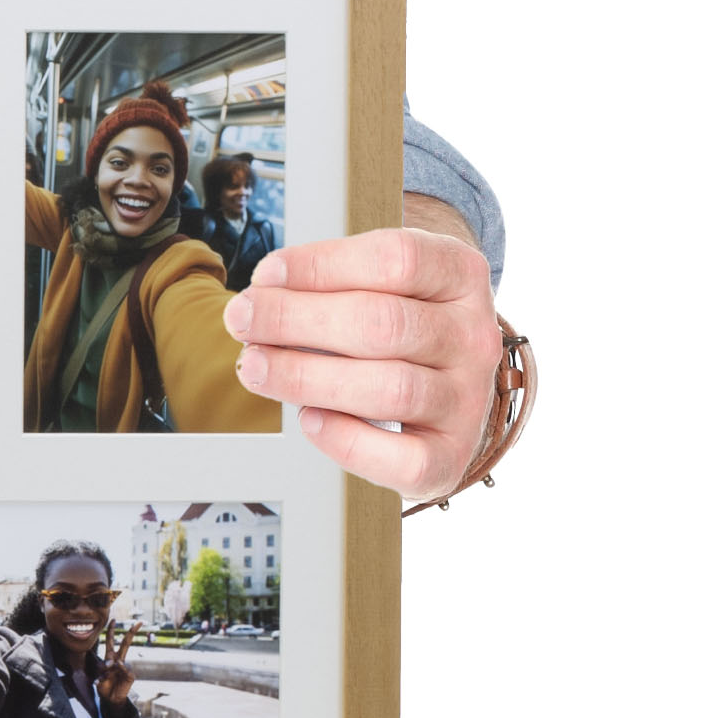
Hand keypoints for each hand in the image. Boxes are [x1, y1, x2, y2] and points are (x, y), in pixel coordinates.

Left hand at [230, 215, 504, 493]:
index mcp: (462, 276)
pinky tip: (310, 420)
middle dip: (298, 320)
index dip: (322, 265)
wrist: (450, 392)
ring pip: (389, 388)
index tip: (266, 274)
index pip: (396, 259)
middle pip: (384, 323)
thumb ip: (334, 285)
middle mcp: (474, 336)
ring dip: (308, 377)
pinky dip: (347, 440)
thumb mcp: (385, 286)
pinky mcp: (451, 455)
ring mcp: (468, 399)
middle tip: (243, 320)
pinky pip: (401, 457)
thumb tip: (264, 296)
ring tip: (257, 366)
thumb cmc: (404, 332)